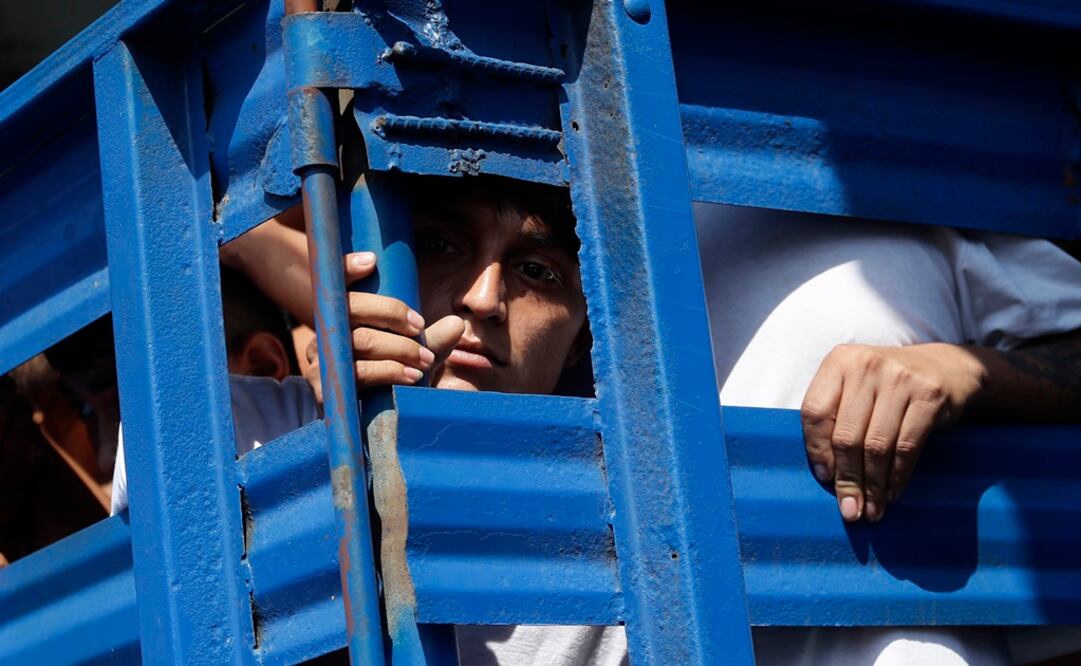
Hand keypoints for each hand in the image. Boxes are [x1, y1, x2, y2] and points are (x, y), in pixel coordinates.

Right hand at [304, 252, 464, 401]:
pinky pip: (359, 373)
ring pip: (359, 340)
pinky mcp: (325, 389)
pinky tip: (412, 376)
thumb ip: (433, 341)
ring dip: (399, 347)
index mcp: (341, 320)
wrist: (372, 432)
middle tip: (421, 327)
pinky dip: (390, 371)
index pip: (337, 285)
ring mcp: (320, 362)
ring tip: (425, 359)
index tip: (372, 261)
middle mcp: (324, 336)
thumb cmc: (391, 386)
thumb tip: (457, 322)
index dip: (347, 268)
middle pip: (350, 307)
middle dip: (391, 313)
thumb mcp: (415, 359)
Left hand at [801, 343, 986, 522]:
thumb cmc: (885, 386)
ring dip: (872, 485)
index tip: (824, 477)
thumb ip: (834, 417)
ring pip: (876, 446)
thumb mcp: (854, 386)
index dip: (816, 449)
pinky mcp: (929, 396)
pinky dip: (897, 477)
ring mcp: (899, 379)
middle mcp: (866, 365)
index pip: (815, 412)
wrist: (944, 366)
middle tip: (850, 509)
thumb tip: (826, 474)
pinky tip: (892, 493)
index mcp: (839, 361)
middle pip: (846, 435)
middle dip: (846, 479)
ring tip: (871, 510)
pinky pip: (906, 447)